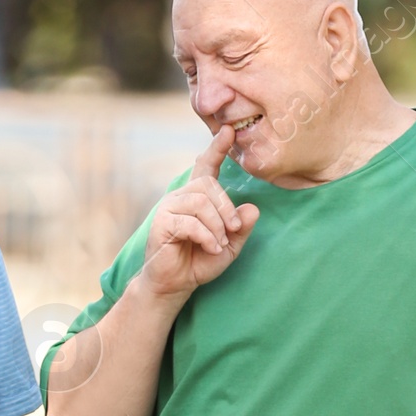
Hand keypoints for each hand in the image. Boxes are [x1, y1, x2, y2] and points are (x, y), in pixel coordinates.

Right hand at [142, 126, 259, 299]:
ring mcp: (169, 208)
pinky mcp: (162, 223)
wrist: (176, 284)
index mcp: (197, 197)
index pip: (207, 167)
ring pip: (200, 202)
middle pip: (208, 185)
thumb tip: (253, 209)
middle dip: (226, 209)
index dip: (217, 149)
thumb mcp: (230, 245)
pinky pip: (190, 221)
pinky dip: (206, 236)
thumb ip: (242, 228)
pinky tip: (212, 249)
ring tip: (220, 244)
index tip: (229, 131)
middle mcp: (181, 197)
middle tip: (234, 231)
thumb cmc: (200, 262)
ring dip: (217, 225)